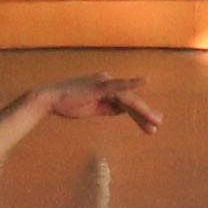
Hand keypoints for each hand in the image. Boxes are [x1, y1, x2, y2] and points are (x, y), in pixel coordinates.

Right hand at [37, 74, 160, 132]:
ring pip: (128, 98)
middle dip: (144, 114)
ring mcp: (104, 82)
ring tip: (155, 122)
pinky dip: (131, 84)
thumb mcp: (93, 108)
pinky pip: (118, 86)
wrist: (50, 100)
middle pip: (130, 101)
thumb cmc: (68, 104)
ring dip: (142, 110)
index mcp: (107, 88)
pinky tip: (144, 81)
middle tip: (157, 125)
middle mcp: (108, 82)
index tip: (151, 126)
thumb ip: (108, 108)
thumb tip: (122, 110)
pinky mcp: (99, 86)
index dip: (139, 115)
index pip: (127, 103)